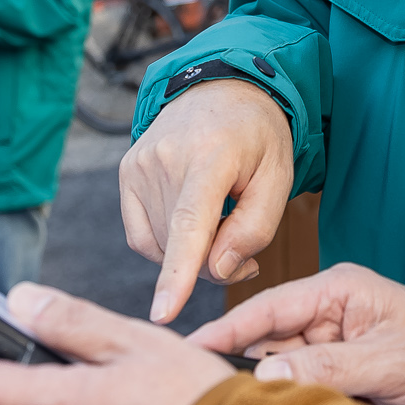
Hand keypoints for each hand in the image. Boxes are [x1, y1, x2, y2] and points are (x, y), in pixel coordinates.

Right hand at [120, 79, 294, 322]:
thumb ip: (254, 230)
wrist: (222, 90)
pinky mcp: (126, 173)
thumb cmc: (257, 138)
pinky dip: (167, 244)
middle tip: (243, 247)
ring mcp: (139, 164)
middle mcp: (165, 157)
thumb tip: (216, 269)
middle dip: (213, 261)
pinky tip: (191, 223)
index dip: (178, 273)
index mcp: (210, 155)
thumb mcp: (278, 179)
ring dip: (191, 252)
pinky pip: (142, 235)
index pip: (189, 223)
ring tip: (220, 222)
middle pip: (182, 244)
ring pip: (162, 244)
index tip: (163, 313)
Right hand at [189, 263, 404, 404]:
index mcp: (335, 292)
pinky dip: (281, 404)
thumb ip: (329, 368)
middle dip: (235, 367)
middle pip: (262, 341)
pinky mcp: (331, 374)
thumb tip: (266, 376)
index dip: (224, 330)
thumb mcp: (388, 362)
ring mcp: (325, 346)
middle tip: (199, 396)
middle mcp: (323, 316)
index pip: (266, 309)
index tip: (186, 350)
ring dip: (260, 392)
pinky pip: (294, 388)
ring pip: (274, 370)